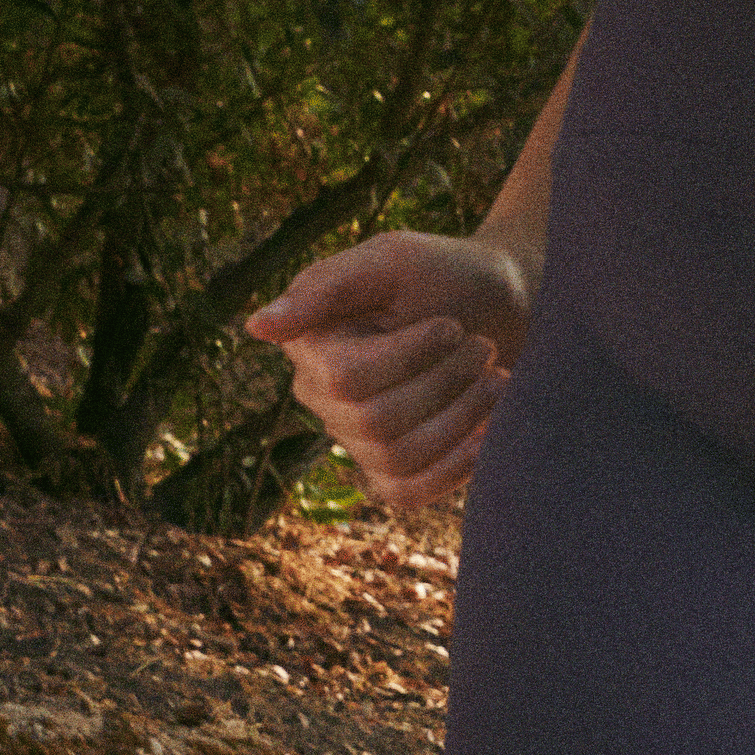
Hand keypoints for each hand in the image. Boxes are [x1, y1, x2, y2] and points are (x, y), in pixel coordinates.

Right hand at [246, 228, 534, 512]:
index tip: (451, 326)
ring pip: (396, 457)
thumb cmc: (441, 276)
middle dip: (444, 382)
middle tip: (481, 347)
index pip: (345, 378)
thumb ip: (324, 288)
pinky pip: (406, 492)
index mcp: (311, 346)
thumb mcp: (389, 261)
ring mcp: (355, 440)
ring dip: (461, 417)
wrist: (498, 307)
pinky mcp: (392, 470)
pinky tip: (489, 431)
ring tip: (495, 379)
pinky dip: (455, 466)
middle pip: (375, 421)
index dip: (409, 356)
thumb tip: (256, 327)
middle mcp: (323, 399)